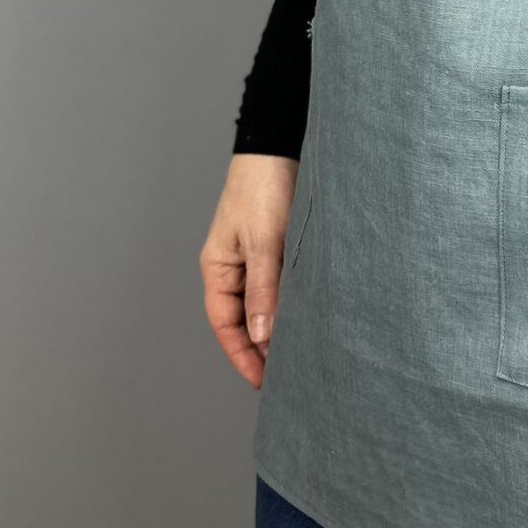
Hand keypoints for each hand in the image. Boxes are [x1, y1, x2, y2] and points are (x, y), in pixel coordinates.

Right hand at [200, 152, 299, 388]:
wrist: (280, 147)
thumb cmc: (263, 187)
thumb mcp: (264, 241)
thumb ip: (264, 289)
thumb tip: (261, 335)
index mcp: (219, 267)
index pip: (224, 323)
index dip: (241, 354)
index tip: (261, 381)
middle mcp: (235, 268)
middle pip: (243, 320)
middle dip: (261, 349)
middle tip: (287, 376)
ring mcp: (257, 259)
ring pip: (265, 305)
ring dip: (278, 328)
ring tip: (301, 354)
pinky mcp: (278, 250)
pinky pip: (282, 287)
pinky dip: (291, 305)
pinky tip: (309, 318)